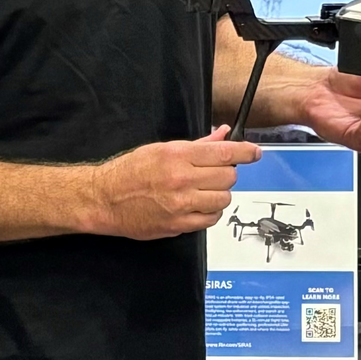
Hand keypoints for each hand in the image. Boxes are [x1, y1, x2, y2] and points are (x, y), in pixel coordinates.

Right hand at [90, 126, 259, 239]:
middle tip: (214, 172)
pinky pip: (210, 219)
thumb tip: (223, 134)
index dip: (245, 152)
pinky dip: (210, 212)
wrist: (105, 199)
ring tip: (205, 190)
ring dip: (219, 194)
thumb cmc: (129, 171)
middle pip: (227, 177)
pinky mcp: (178, 225)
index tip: (255, 152)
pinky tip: (198, 205)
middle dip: (226, 173)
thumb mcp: (161, 149)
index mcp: (177, 156)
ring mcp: (181, 205)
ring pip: (223, 199)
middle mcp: (181, 180)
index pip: (224, 153)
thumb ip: (197, 144)